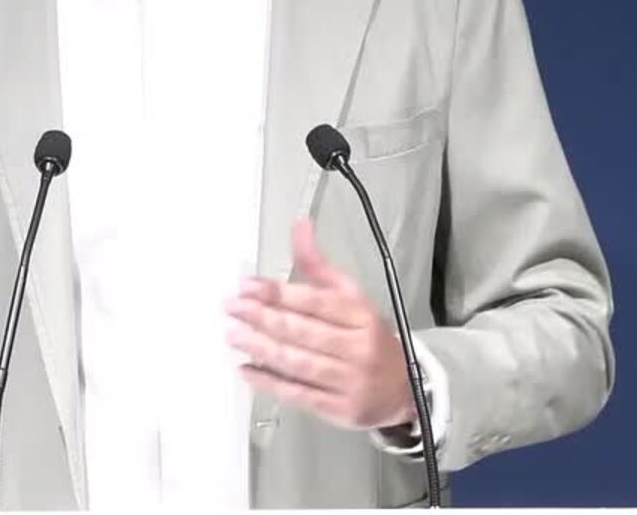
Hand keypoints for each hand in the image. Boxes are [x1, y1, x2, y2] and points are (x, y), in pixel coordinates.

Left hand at [225, 217, 414, 430]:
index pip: (315, 302)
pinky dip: (269, 381)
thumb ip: (318, 265)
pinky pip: (298, 394)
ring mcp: (349, 381)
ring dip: (261, 347)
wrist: (404, 390)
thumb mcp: (351, 297)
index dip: (278, 292)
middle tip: (232, 307)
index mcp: (361, 315)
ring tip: (232, 334)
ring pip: (297, 362)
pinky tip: (247, 369)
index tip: (247, 285)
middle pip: (303, 331)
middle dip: (262, 317)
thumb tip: (299, 226)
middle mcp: (357, 348)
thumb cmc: (368, 337)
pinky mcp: (338, 409)